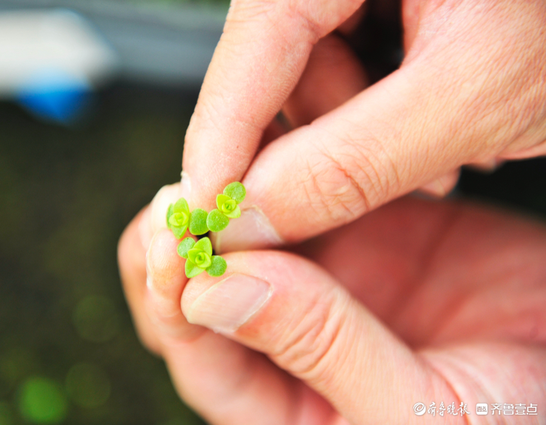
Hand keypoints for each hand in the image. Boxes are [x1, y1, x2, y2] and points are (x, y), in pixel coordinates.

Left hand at [118, 189, 545, 423]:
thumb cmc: (512, 419)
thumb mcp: (420, 411)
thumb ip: (320, 351)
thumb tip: (214, 293)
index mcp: (281, 402)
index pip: (194, 351)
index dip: (170, 298)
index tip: (175, 246)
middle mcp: (283, 338)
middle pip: (191, 288)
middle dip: (178, 243)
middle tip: (183, 197)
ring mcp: (314, 279)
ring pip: (234, 233)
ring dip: (221, 198)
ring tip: (225, 160)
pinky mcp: (351, 230)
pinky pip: (290, 194)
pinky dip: (275, 168)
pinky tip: (276, 145)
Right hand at [180, 0, 545, 251]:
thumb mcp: (474, 93)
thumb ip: (355, 161)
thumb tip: (254, 211)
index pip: (254, 41)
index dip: (220, 135)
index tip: (202, 212)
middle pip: (278, 71)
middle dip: (321, 144)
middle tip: (382, 185)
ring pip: (313, 85)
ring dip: (361, 142)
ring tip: (445, 154)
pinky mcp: (380, 15)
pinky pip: (347, 81)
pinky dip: (381, 125)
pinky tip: (438, 135)